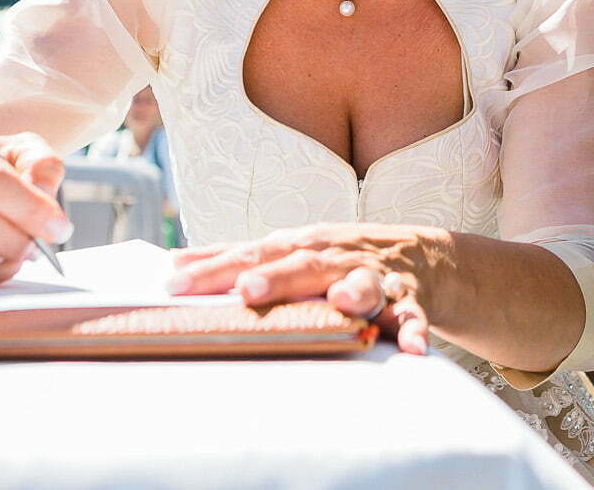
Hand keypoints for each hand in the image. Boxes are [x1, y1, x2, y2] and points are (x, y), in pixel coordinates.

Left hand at [168, 224, 438, 353]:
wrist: (418, 254)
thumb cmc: (336, 256)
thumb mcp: (288, 250)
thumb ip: (236, 258)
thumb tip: (175, 263)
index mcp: (299, 246)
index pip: (250, 256)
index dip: (214, 270)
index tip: (176, 284)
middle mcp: (333, 256)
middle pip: (301, 265)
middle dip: (275, 277)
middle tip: (246, 290)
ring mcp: (373, 276)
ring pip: (365, 283)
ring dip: (354, 292)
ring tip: (344, 303)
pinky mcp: (408, 299)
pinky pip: (412, 315)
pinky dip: (414, 329)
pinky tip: (413, 347)